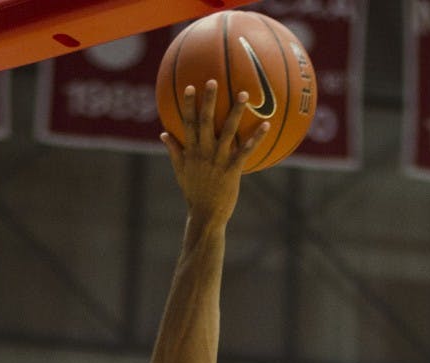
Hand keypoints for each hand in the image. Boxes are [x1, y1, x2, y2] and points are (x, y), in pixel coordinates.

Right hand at [161, 80, 269, 225]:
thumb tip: (163, 134)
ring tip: (244, 94)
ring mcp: (218, 160)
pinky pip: (245, 150)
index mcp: (191, 151)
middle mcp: (204, 152)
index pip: (187, 123)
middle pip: (206, 121)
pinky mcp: (232, 170)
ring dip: (236, 112)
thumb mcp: (180, 172)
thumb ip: (173, 151)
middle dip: (209, 100)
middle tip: (214, 80)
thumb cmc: (194, 193)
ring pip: (228, 131)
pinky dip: (255, 138)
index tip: (190, 86)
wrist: (206, 215)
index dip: (188, 104)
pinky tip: (265, 125)